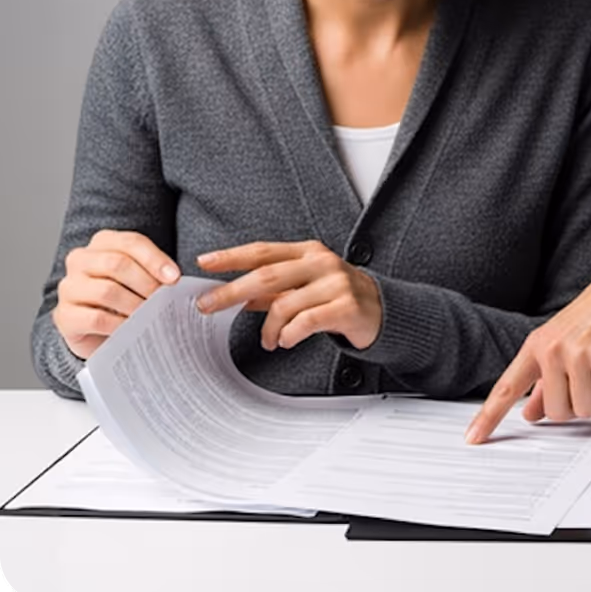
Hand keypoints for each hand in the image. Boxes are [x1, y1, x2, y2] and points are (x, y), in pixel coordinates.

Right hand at [52, 229, 179, 359]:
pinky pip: (95, 318)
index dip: (155, 260)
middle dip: (146, 283)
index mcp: (102, 242)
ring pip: (106, 291)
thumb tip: (173, 279)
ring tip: (149, 315)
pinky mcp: (64, 315)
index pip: (131, 243)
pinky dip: (119, 324)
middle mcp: (80, 259)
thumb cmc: (124, 295)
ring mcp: (69, 287)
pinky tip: (131, 328)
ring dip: (134, 305)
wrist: (96, 329)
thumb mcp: (140, 276)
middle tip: (162, 299)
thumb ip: (153, 272)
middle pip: (117, 264)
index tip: (175, 278)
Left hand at [195, 240, 381, 351]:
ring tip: (269, 340)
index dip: (232, 256)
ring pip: (283, 305)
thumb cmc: (339, 296)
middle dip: (232, 292)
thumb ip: (275, 289)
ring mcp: (335, 283)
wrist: (384, 310)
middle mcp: (321, 263)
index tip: (205, 262)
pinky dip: (288, 335)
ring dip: (267, 329)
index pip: (263, 251)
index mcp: (308, 252)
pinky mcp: (345, 307)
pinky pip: (304, 322)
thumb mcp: (306, 286)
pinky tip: (286, 341)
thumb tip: (239, 297)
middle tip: (207, 306)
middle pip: (266, 275)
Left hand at [465, 252, 590, 443]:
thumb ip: (545, 380)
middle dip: (580, 401)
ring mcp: (577, 353)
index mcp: (538, 345)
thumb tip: (530, 413)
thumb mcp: (568, 342)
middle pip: (558, 412)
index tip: (473, 438)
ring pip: (586, 410)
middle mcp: (553, 349)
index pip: (508, 386)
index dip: (489, 416)